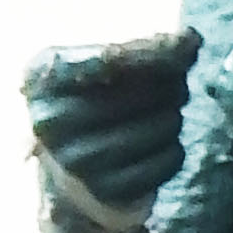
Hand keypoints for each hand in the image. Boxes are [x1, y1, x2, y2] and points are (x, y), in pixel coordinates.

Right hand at [24, 30, 196, 232]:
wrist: (72, 174)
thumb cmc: (90, 102)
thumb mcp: (97, 65)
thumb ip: (140, 48)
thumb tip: (190, 41)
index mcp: (42, 77)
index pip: (109, 59)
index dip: (155, 52)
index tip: (186, 44)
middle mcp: (51, 120)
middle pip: (138, 93)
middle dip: (169, 84)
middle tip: (175, 85)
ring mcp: (76, 161)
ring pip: (157, 126)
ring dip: (174, 116)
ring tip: (167, 112)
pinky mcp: (106, 191)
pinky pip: (165, 161)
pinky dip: (174, 148)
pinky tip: (165, 142)